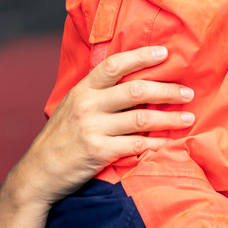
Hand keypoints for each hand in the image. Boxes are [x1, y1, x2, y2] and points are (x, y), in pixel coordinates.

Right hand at [0, 46, 194, 227]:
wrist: (38, 174)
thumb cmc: (60, 141)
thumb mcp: (71, 109)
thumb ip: (96, 97)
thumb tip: (128, 84)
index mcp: (82, 90)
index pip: (114, 65)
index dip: (141, 57)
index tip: (165, 54)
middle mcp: (87, 105)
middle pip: (135, 90)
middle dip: (167, 90)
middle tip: (188, 92)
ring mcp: (93, 129)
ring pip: (141, 119)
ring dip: (169, 118)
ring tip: (189, 117)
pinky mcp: (99, 152)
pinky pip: (136, 145)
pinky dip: (156, 143)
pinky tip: (170, 142)